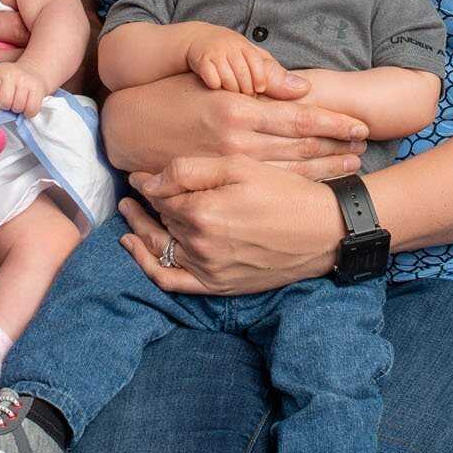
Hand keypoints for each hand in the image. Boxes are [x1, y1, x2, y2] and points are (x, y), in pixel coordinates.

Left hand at [0, 60, 46, 114]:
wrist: (35, 71)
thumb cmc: (11, 80)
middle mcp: (12, 73)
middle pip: (4, 102)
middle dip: (6, 106)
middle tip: (9, 102)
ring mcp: (26, 80)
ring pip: (17, 107)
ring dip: (18, 109)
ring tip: (18, 102)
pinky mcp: (38, 88)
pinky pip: (31, 110)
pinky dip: (29, 112)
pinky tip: (27, 106)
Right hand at [99, 77, 368, 179]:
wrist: (129, 128)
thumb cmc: (173, 94)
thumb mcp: (213, 79)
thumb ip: (257, 81)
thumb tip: (301, 88)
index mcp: (239, 108)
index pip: (300, 118)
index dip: (335, 123)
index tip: (362, 125)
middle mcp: (237, 141)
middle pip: (302, 148)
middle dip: (338, 148)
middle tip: (367, 148)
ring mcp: (229, 168)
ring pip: (290, 172)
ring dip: (325, 169)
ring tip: (352, 167)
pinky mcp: (221, 187)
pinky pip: (267, 189)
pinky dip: (297, 186)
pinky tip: (317, 185)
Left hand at [114, 156, 343, 294]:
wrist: (324, 232)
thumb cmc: (284, 191)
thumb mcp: (239, 166)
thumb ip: (188, 171)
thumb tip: (146, 182)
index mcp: (202, 212)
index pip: (160, 195)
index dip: (147, 183)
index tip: (138, 174)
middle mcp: (200, 245)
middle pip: (159, 220)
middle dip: (143, 204)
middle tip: (129, 192)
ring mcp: (208, 269)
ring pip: (159, 248)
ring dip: (139, 230)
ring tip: (128, 213)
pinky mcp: (218, 286)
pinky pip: (170, 281)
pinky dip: (147, 265)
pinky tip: (134, 248)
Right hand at [182, 25, 284, 95]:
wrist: (193, 41)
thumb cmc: (229, 55)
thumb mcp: (252, 61)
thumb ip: (275, 76)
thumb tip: (306, 88)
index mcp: (250, 48)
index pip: (263, 73)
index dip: (259, 85)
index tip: (254, 91)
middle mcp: (236, 47)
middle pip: (248, 81)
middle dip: (244, 92)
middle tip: (238, 95)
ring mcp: (219, 52)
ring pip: (232, 83)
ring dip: (230, 91)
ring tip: (226, 93)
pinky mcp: (202, 59)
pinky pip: (214, 81)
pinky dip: (215, 87)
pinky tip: (212, 89)